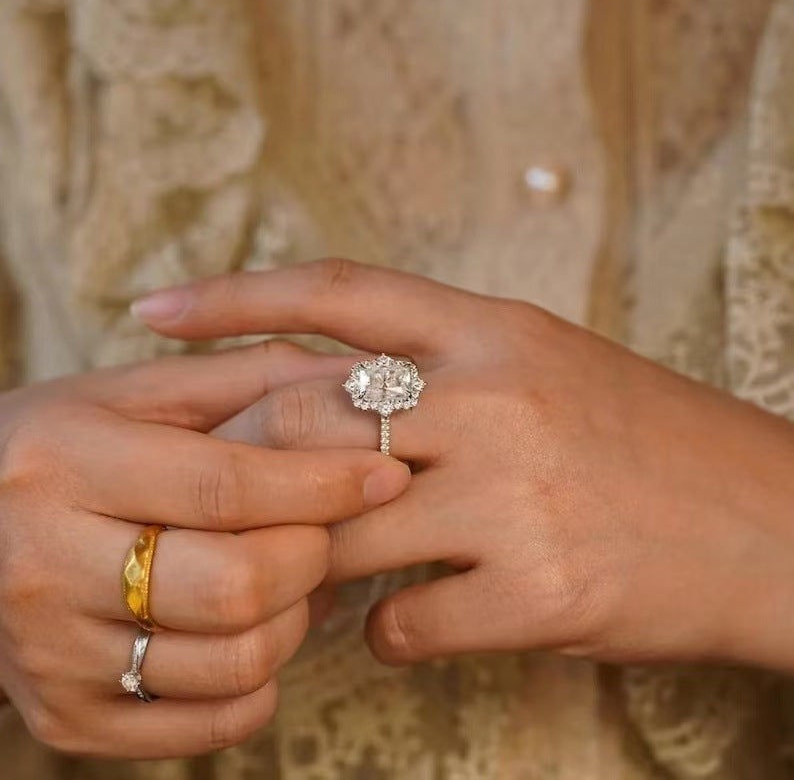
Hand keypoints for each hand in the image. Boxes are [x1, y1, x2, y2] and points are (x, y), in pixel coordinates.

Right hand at [0, 344, 407, 757]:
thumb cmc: (66, 447)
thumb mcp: (137, 393)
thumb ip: (247, 380)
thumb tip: (357, 379)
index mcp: (64, 462)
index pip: (224, 485)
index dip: (323, 482)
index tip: (386, 473)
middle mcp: (42, 566)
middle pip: (236, 585)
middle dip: (312, 554)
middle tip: (322, 527)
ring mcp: (50, 657)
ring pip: (235, 662)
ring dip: (295, 617)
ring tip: (290, 574)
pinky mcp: (68, 718)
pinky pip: (211, 722)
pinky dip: (263, 679)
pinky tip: (255, 628)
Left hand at [133, 259, 793, 672]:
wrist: (763, 522)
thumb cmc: (641, 442)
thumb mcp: (543, 369)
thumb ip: (439, 376)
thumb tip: (326, 410)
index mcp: (495, 330)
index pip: (338, 291)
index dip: (235, 296)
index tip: (155, 312)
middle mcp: (496, 397)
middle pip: (308, 417)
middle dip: (254, 467)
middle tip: (233, 501)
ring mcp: (516, 495)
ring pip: (342, 532)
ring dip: (315, 564)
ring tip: (324, 577)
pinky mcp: (539, 590)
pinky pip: (404, 624)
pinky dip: (388, 636)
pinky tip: (413, 627)